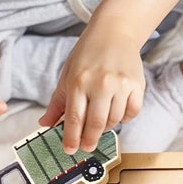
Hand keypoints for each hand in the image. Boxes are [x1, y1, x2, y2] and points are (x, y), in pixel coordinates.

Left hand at [39, 15, 145, 153]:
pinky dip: (124, 117)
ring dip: (106, 127)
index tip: (70, 150)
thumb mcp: (67, 76)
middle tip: (86, 147)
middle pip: (95, 124)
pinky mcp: (137, 85)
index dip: (71, 138)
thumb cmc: (87, 55)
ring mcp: (120, 85)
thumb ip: (57, 102)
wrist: (114, 33)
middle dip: (89, 140)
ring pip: (114, 120)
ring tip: (100, 123)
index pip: (74, 118)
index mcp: (78, 82)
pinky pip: (131, 112)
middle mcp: (100, 84)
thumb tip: (45, 125)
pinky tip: (116, 113)